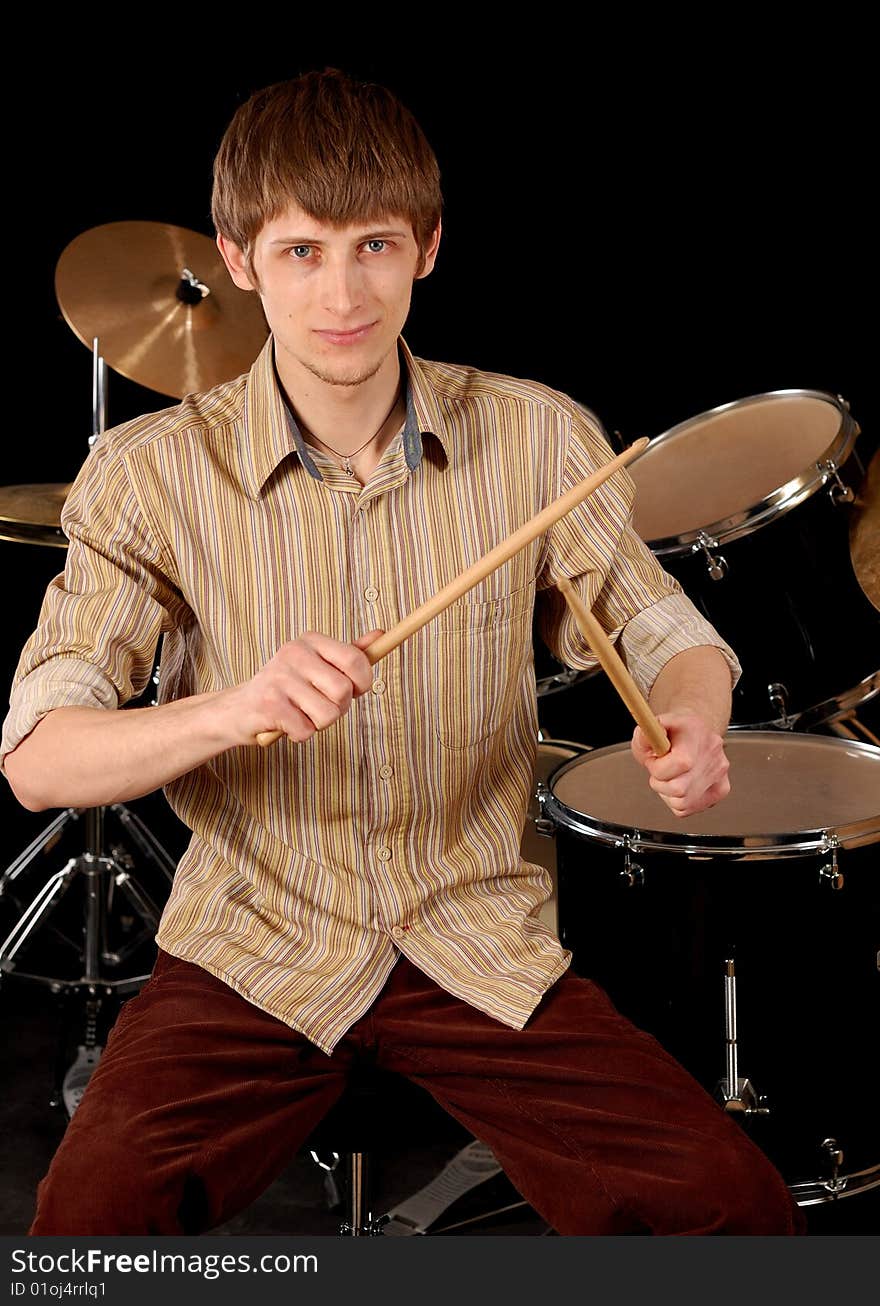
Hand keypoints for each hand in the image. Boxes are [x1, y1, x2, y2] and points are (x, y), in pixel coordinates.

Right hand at [221, 629, 383, 744]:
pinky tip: (286, 724)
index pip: (355, 660)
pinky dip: (300, 734)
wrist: (239, 709)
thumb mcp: (318, 665)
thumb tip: (380, 635)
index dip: (363, 683)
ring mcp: (279, 678)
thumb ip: (349, 653)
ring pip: (328, 715)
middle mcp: (294, 653)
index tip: (353, 690)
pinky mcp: (268, 705)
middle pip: (343, 692)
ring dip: (318, 724)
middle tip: (318, 706)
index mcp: (310, 641)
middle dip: (338, 708)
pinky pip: (306, 731)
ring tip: (301, 714)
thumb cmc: (287, 688)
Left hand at [630, 712, 730, 817]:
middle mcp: (712, 753)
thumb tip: (645, 735)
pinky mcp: (721, 789)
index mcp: (697, 734)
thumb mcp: (652, 726)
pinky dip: (677, 800)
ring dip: (667, 793)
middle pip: (680, 789)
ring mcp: (719, 773)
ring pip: (683, 802)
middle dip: (660, 783)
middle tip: (660, 771)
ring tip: (669, 776)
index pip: (680, 764)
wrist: (694, 733)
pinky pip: (688, 808)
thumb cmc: (672, 732)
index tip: (654, 761)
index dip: (658, 768)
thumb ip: (644, 735)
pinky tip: (678, 784)